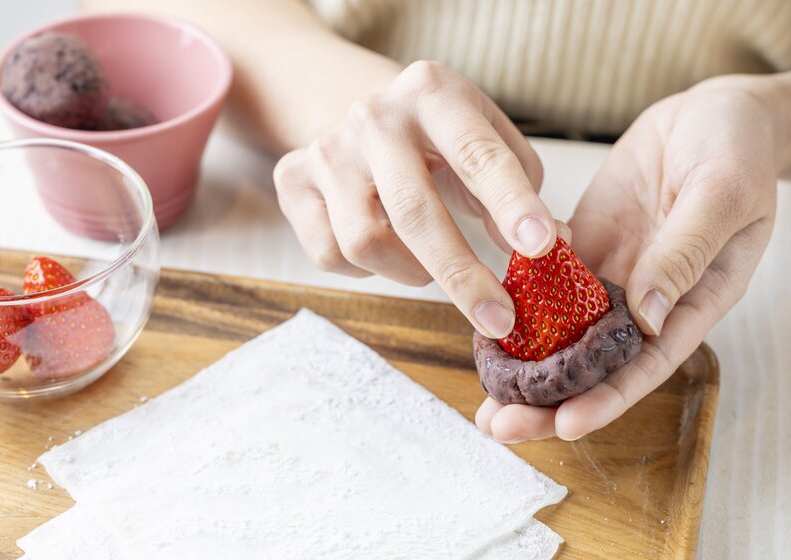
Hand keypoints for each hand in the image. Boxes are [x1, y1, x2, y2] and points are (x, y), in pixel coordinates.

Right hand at [274, 61, 559, 337]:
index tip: (541, 248)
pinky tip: (386, 249)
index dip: (510, 204)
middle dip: (461, 276)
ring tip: (432, 265)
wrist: (364, 113)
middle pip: (414, 212)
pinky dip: (366, 270)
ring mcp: (327, 149)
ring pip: (364, 241)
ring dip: (411, 271)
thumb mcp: (486, 141)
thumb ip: (519, 190)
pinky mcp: (292, 179)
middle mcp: (373, 116)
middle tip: (499, 319)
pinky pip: (328, 253)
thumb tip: (550, 253)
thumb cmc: (439, 137)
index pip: (477, 155)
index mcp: (431, 92)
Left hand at [477, 75, 778, 441]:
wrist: (707, 114)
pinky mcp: (582, 245)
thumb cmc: (735, 150)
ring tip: (482, 390)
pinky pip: (544, 280)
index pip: (646, 364)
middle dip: (547, 397)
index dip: (607, 399)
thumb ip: (686, 252)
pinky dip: (518, 301)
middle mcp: (644, 300)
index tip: (565, 425)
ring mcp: (609, 274)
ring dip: (523, 361)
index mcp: (691, 301)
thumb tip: (647, 314)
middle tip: (500, 425)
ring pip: (561, 330)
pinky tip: (485, 321)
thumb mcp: (722, 195)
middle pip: (593, 362)